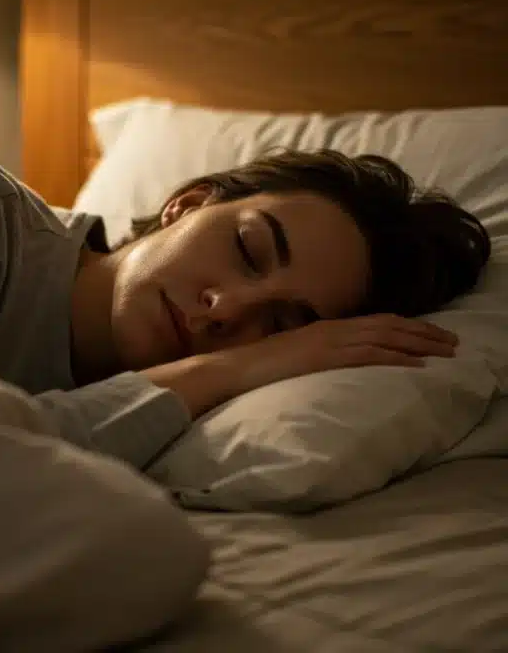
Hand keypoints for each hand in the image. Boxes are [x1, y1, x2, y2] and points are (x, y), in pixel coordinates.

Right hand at [236, 313, 457, 386]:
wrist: (238, 367)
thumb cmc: (262, 364)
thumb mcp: (297, 352)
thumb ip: (320, 350)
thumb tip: (339, 359)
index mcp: (327, 326)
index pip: (376, 321)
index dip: (407, 326)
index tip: (430, 334)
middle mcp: (334, 328)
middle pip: (389, 325)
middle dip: (424, 332)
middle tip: (452, 341)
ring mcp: (331, 341)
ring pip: (386, 336)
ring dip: (420, 343)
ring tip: (445, 351)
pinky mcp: (327, 357)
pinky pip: (370, 354)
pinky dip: (397, 357)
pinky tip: (418, 364)